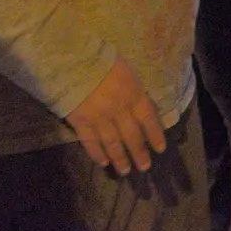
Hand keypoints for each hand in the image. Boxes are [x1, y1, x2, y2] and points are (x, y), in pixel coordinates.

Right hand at [65, 58, 166, 173]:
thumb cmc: (100, 59)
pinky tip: (103, 162)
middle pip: (132, 135)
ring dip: (120, 158)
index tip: (160, 149)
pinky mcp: (80, 122)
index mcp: (133, 93)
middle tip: (145, 167)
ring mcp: (99, 117)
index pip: (148, 119)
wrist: (70, 59)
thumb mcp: (126, 70)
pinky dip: (97, 153)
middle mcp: (119, 109)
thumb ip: (133, 89)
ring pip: (112, 143)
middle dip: (139, 153)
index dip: (155, 135)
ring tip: (126, 171)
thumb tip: (142, 106)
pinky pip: (90, 142)